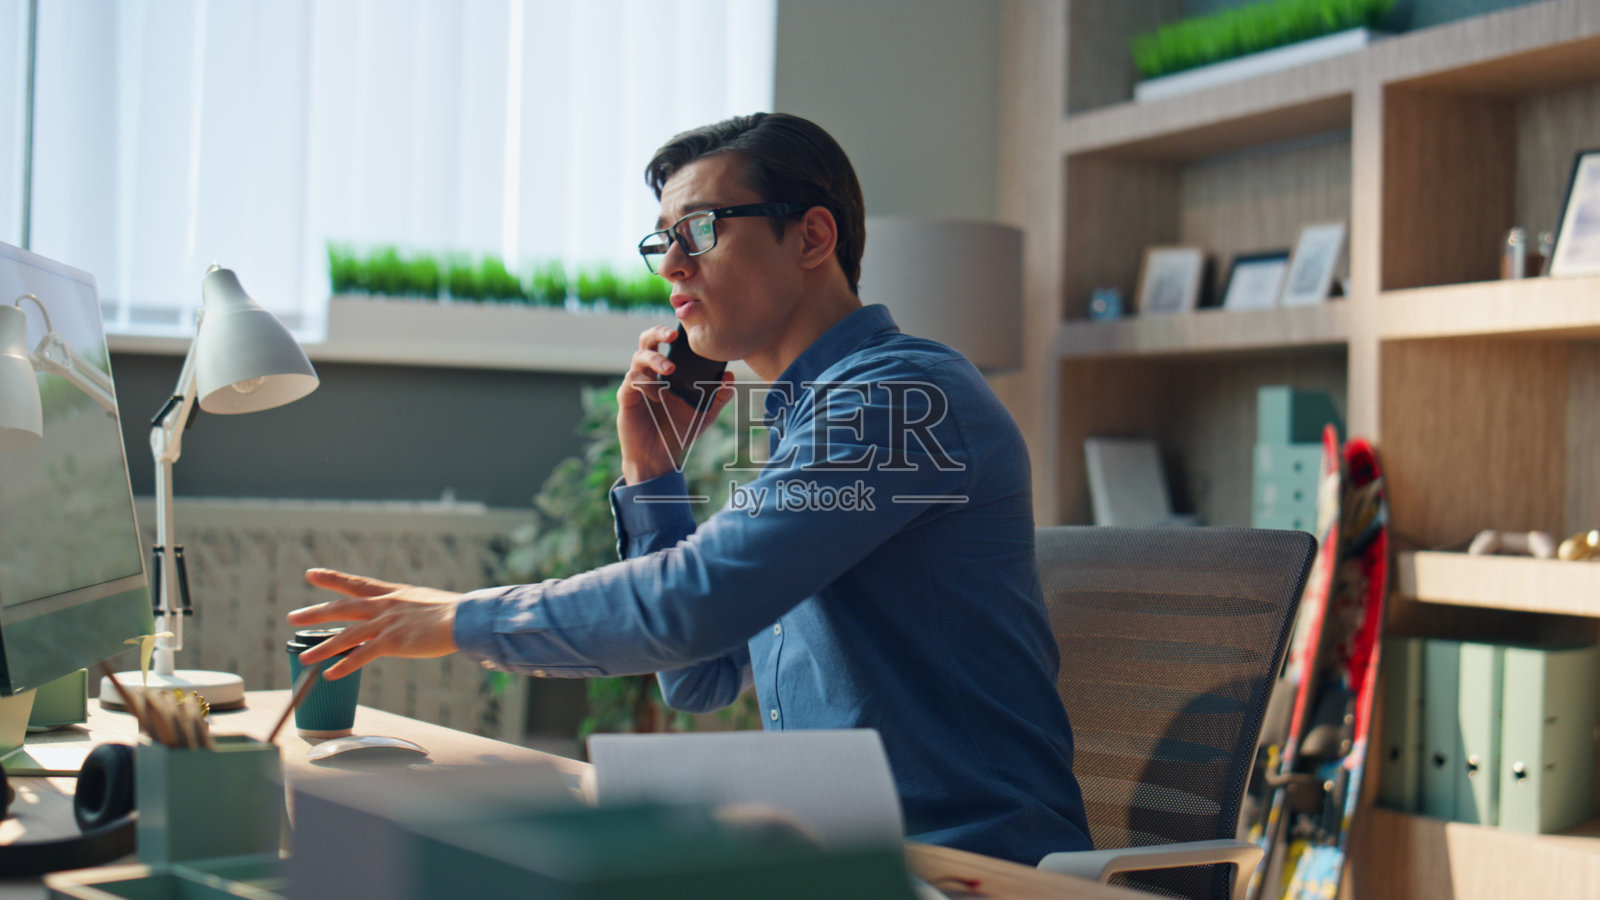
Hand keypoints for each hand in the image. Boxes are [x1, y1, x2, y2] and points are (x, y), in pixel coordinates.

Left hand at [287, 569, 462, 678]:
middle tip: (291, 616)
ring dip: (323, 647)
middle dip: (315, 612)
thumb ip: (413, 610)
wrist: (465, 618)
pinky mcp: (392, 642)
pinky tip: (330, 674)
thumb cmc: (455, 613)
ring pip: (346, 635)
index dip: (332, 578)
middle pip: (342, 608)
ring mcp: (386, 624)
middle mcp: (385, 606)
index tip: (312, 574)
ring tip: (303, 658)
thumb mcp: (428, 604)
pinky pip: (361, 655)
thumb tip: (414, 618)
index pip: (356, 584)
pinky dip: (344, 665)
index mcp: (393, 594)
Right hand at [617, 324, 733, 483]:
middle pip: (646, 341)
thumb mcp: (704, 414)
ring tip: (670, 369)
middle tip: (673, 335)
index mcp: (666, 372)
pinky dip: (646, 384)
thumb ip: (718, 396)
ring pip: (638, 357)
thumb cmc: (678, 432)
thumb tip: (729, 376)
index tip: (685, 327)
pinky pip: (632, 381)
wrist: (659, 456)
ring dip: (655, 359)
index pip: (665, 343)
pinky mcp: (626, 397)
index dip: (671, 332)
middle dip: (657, 333)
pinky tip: (657, 396)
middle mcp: (649, 373)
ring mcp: (636, 384)